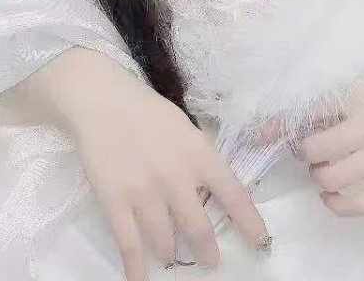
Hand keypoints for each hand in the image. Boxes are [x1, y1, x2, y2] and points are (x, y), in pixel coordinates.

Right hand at [66, 58, 270, 278]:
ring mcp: (144, 192)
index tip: (261, 242)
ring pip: (165, 242)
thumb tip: (214, 189)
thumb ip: (200, 158)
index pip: (233, 194)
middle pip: (199, 228)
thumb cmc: (148, 112)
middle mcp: (175, 176)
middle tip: (211, 263)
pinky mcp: (114, 202)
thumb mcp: (185, 128)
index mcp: (198, 153)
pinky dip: (137, 269)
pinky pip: (130, 245)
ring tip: (174, 260)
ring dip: (172, 255)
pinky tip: (142, 280)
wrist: (102, 102)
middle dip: (207, 252)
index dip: (249, 223)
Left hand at [256, 67, 363, 216]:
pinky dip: (337, 204)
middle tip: (310, 147)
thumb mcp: (358, 81)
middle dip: (305, 150)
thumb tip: (275, 118)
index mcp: (360, 93)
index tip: (257, 132)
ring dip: (319, 174)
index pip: (308, 110)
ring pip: (331, 177)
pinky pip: (358, 205)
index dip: (276, 124)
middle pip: (315, 148)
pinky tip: (330, 194)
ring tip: (325, 166)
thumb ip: (325, 98)